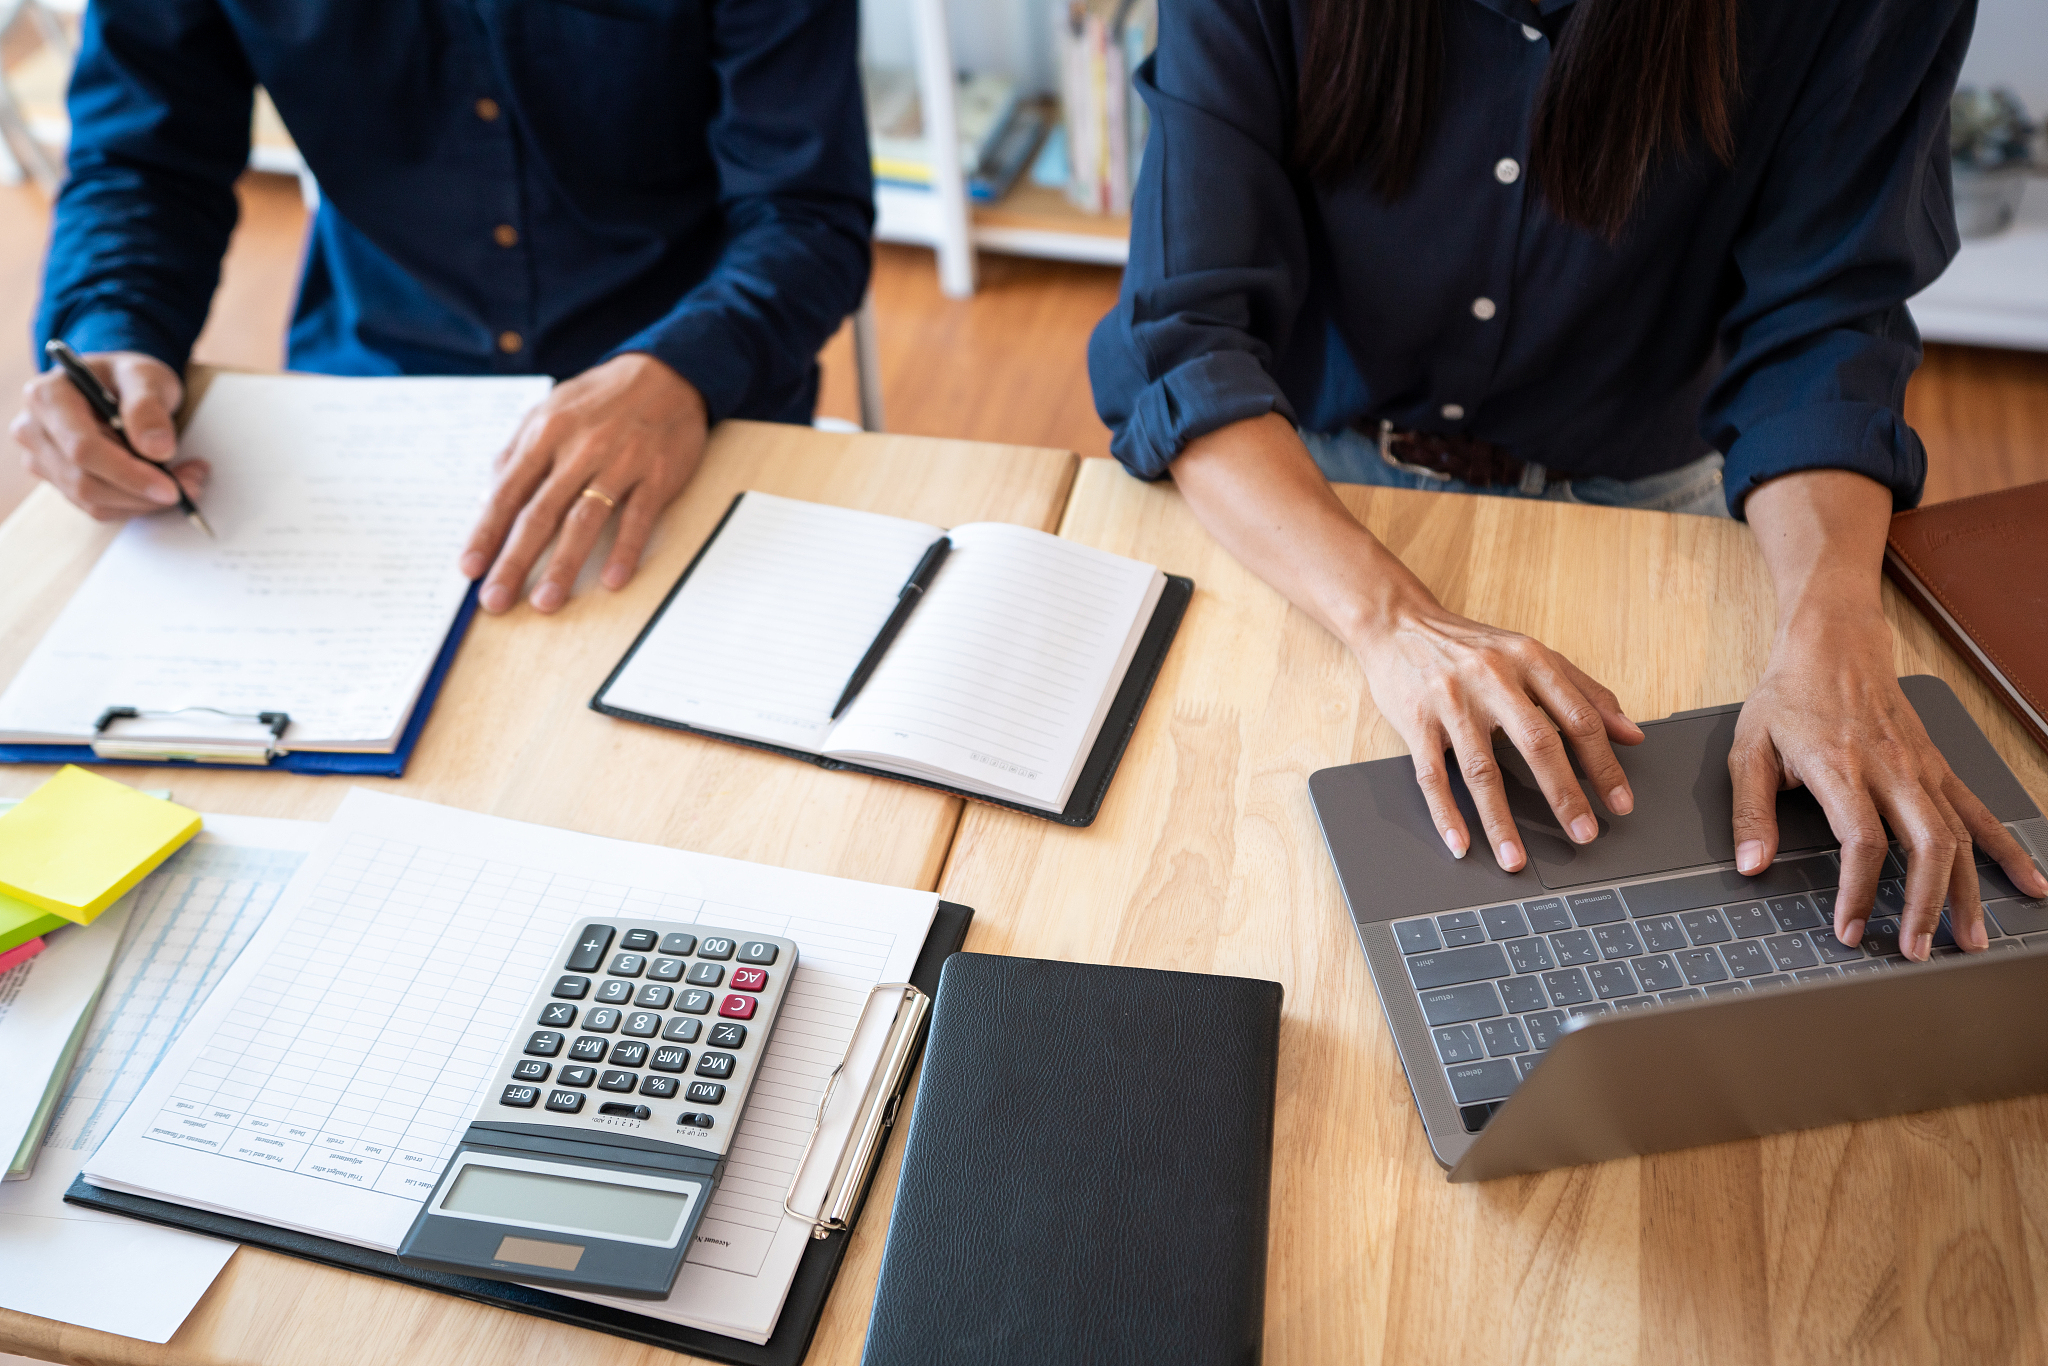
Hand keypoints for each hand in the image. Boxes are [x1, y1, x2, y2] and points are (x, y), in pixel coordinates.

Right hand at [10, 351, 206, 519]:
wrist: (113, 385)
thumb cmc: (127, 377)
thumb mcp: (145, 376)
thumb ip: (148, 406)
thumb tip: (157, 450)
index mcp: (48, 396)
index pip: (83, 449)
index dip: (128, 474)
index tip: (170, 487)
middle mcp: (34, 429)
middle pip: (85, 482)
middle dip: (143, 493)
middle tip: (191, 484)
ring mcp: (42, 458)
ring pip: (93, 501)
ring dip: (144, 502)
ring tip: (186, 481)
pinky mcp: (58, 480)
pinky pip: (98, 507)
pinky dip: (136, 504)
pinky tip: (162, 486)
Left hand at [460, 353, 707, 612]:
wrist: (667, 372)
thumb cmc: (600, 399)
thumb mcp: (550, 411)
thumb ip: (517, 453)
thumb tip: (487, 499)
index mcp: (546, 434)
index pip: (507, 493)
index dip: (486, 533)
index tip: (470, 569)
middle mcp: (580, 449)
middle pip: (539, 514)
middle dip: (514, 561)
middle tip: (495, 600)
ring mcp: (621, 462)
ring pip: (585, 520)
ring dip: (563, 565)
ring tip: (545, 601)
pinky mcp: (658, 474)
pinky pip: (638, 518)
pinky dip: (625, 550)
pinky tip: (612, 580)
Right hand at [1351, 587, 1643, 870]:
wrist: (1397, 624)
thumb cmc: (1469, 645)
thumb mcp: (1532, 656)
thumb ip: (1584, 692)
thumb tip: (1632, 735)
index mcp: (1529, 659)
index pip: (1577, 718)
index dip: (1604, 764)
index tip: (1620, 803)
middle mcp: (1492, 678)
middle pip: (1537, 743)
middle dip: (1565, 795)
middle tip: (1585, 834)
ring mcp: (1450, 701)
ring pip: (1481, 769)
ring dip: (1500, 820)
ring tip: (1516, 859)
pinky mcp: (1415, 721)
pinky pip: (1432, 775)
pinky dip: (1446, 813)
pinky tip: (1461, 842)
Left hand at [1729, 608, 2047, 959]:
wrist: (1833, 643)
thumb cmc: (1788, 695)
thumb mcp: (1748, 748)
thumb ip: (1750, 810)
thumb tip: (1751, 864)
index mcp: (1840, 767)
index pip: (1861, 843)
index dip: (1859, 892)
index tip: (1850, 930)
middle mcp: (1891, 769)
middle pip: (1926, 845)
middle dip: (1927, 904)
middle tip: (1917, 951)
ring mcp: (1921, 768)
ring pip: (1958, 836)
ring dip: (1968, 892)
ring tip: (1970, 939)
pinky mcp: (1937, 766)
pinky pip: (1978, 812)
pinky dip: (2006, 850)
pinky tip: (2027, 883)